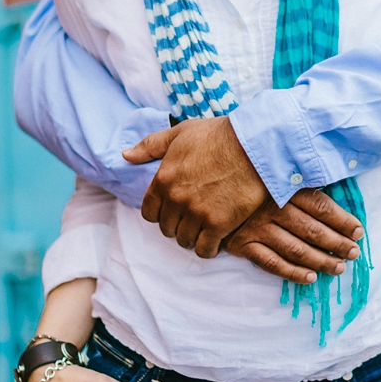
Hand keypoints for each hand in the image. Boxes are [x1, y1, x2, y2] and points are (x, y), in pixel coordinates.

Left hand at [123, 117, 267, 255]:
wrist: (254, 144)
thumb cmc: (219, 135)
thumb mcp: (181, 132)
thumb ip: (151, 145)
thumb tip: (126, 155)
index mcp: (163, 179)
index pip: (149, 212)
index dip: (161, 212)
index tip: (173, 209)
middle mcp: (176, 199)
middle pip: (167, 228)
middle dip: (178, 224)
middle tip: (192, 218)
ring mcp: (197, 213)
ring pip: (184, 240)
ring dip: (193, 236)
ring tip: (204, 228)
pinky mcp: (218, 224)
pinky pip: (204, 249)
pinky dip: (208, 248)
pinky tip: (216, 239)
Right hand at [222, 189, 364, 283]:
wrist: (208, 191)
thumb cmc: (249, 183)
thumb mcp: (273, 175)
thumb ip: (299, 183)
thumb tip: (334, 197)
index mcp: (283, 188)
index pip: (320, 206)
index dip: (342, 221)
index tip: (358, 232)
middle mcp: (272, 208)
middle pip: (312, 229)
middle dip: (337, 243)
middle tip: (353, 253)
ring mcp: (257, 228)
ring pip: (296, 249)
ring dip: (321, 261)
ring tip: (339, 268)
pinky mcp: (243, 244)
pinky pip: (272, 263)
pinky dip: (293, 272)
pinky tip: (310, 277)